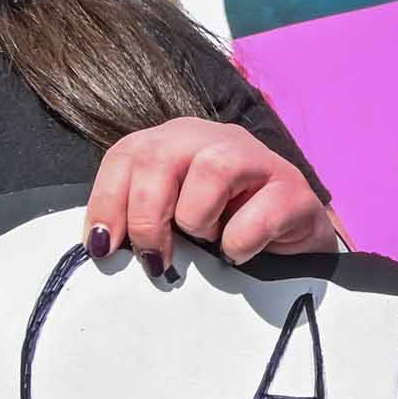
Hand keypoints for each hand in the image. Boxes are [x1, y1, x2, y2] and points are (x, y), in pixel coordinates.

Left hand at [84, 119, 336, 265]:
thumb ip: (140, 223)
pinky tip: (241, 252)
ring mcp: (257, 158)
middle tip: (154, 260)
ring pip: (211, 169)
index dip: (106, 201)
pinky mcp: (293, 188)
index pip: (125, 156)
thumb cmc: (224, 232)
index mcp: (174, 141)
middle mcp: (211, 138)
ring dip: (197, 219)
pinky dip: (241, 242)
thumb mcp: (173, 224)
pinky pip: (259, 212)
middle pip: (159, 157)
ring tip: (208, 243)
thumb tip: (103, 248)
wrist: (294, 248)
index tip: (104, 248)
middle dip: (147, 218)